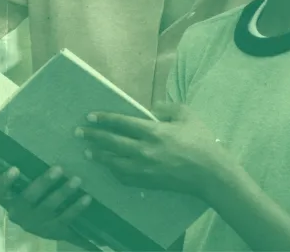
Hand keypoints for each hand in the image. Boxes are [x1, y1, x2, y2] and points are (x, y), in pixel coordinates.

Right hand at [0, 166, 91, 242]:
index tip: (15, 168)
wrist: (47, 225)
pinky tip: (86, 197)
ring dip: (64, 192)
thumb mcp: (26, 187)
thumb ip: (27, 173)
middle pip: (28, 198)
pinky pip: (65, 218)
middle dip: (44, 183)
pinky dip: (76, 207)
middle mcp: (18, 214)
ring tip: (77, 179)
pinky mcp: (52, 231)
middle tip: (58, 168)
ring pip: (49, 207)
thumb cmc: (34, 195)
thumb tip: (38, 141)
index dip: (4, 182)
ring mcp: (35, 224)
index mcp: (8, 200)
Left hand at [78, 103, 231, 200]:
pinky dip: (113, 171)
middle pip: (111, 142)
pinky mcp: (147, 182)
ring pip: (113, 162)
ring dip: (98, 156)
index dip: (103, 119)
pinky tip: (109, 167)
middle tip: (78, 133)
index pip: (121, 122)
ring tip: (87, 152)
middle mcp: (144, 150)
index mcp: (153, 131)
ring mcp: (144, 168)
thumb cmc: (201, 142)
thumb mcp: (186, 115)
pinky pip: (124, 177)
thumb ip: (167, 107)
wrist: (211, 174)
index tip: (90, 117)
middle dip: (93, 137)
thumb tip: (152, 107)